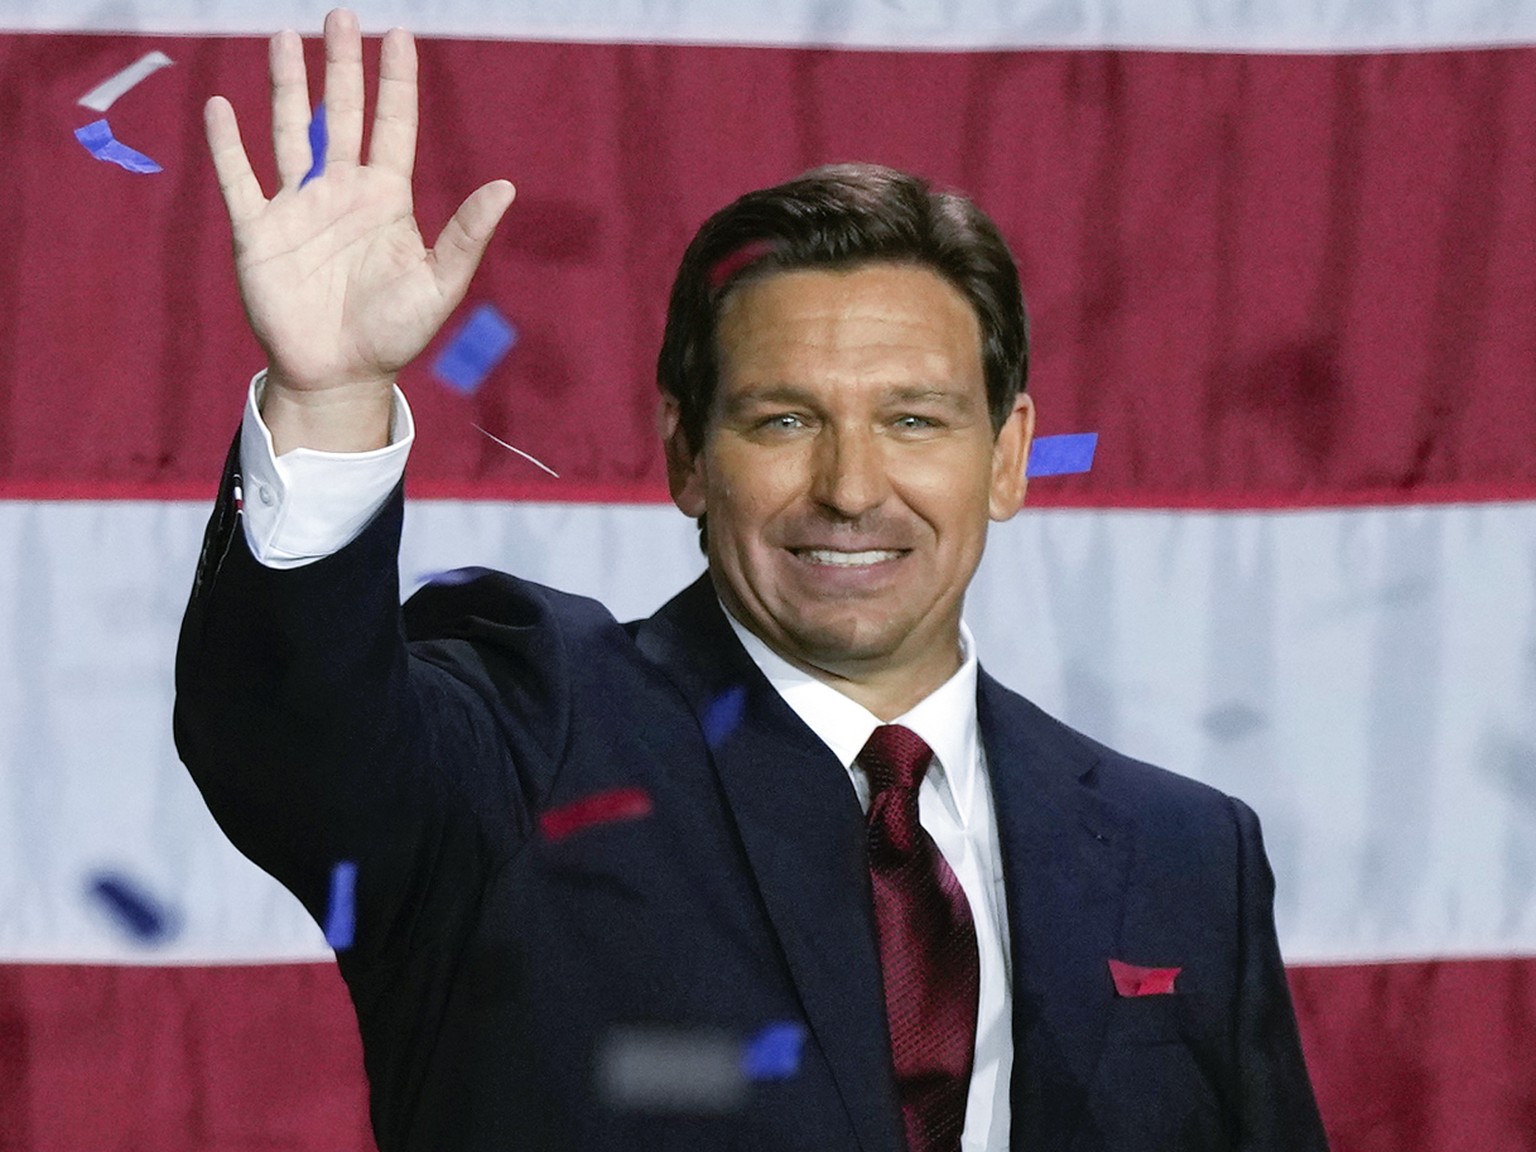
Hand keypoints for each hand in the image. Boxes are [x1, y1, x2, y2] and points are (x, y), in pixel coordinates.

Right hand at [204, 8, 514, 451]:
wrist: (340, 374)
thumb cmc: (394, 334)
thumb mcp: (439, 285)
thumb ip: (467, 236)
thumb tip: (506, 187)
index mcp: (386, 199)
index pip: (392, 126)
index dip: (395, 82)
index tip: (399, 35)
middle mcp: (342, 192)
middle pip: (341, 113)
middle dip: (341, 64)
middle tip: (341, 15)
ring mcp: (299, 208)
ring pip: (290, 131)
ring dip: (286, 85)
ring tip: (284, 36)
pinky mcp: (260, 232)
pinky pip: (240, 179)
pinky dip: (228, 145)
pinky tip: (221, 108)